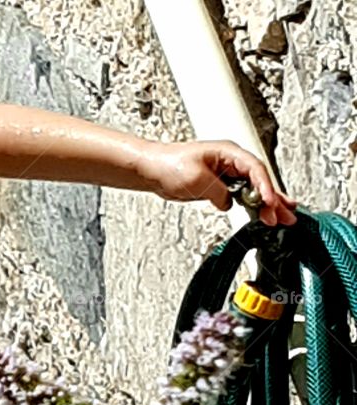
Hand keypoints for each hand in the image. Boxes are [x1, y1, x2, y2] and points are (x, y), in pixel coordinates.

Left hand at [141, 139, 297, 226]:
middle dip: (274, 198)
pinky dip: (254, 206)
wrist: (154, 170)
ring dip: (268, 204)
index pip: (255, 169)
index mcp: (229, 153)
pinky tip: (263, 214)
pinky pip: (243, 196)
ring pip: (254, 189)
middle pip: (260, 180)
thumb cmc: (170, 165)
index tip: (270, 202)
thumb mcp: (196, 179)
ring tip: (283, 216)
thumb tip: (230, 202)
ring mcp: (228, 174)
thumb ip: (217, 191)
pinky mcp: (221, 186)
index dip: (265, 187)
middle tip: (287, 214)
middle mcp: (232, 162)